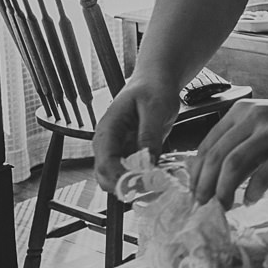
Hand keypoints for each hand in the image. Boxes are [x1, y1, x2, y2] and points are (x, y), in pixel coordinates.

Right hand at [92, 77, 180, 192]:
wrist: (157, 79)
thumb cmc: (154, 87)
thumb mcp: (155, 107)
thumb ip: (149, 134)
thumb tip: (146, 162)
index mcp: (108, 129)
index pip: (105, 162)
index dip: (120, 178)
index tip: (142, 184)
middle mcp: (108, 143)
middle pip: (106, 176)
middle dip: (127, 186)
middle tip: (154, 189)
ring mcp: (118, 148)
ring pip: (119, 178)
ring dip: (137, 185)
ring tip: (161, 184)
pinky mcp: (131, 152)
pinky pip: (134, 171)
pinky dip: (146, 177)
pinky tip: (163, 176)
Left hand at [188, 95, 267, 207]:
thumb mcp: (260, 129)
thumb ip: (237, 147)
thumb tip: (206, 178)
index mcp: (242, 111)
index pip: (208, 145)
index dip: (196, 174)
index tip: (194, 194)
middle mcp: (255, 116)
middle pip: (217, 156)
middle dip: (205, 186)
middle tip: (204, 205)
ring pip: (235, 164)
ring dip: (224, 190)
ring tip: (225, 206)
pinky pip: (265, 173)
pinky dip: (253, 191)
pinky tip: (252, 199)